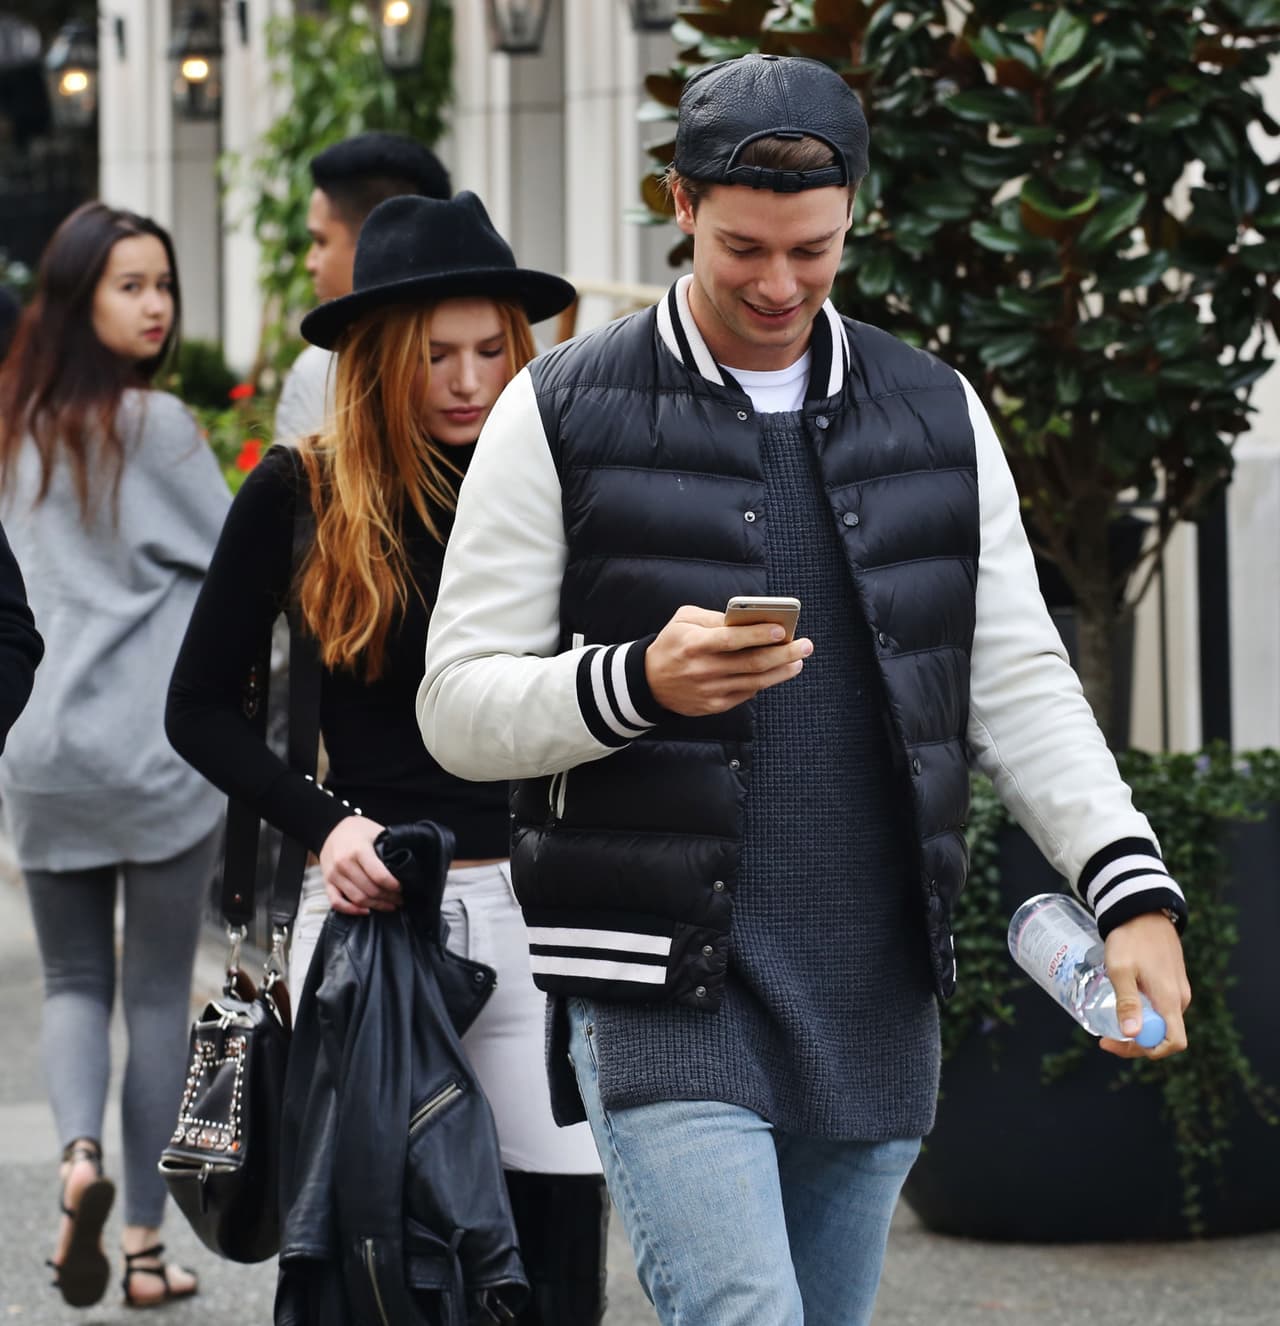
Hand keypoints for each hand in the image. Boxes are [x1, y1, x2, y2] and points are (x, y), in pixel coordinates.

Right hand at [319, 816, 400, 915]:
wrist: (330, 827)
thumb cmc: (358, 830)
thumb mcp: (376, 831)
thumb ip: (388, 848)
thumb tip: (405, 866)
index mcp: (358, 850)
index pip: (379, 876)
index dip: (394, 886)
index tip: (403, 888)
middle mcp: (343, 864)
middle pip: (370, 890)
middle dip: (389, 898)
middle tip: (400, 899)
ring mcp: (333, 874)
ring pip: (357, 899)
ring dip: (376, 905)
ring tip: (390, 905)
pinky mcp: (327, 882)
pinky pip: (336, 903)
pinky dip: (351, 910)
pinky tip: (366, 911)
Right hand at [644, 605, 813, 716]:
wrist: (648, 683)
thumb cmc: (671, 644)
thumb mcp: (683, 620)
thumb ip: (713, 618)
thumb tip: (747, 620)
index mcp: (694, 645)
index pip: (731, 639)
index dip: (757, 635)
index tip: (782, 630)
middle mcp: (703, 670)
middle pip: (751, 663)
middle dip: (783, 654)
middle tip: (805, 645)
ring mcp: (710, 691)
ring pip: (755, 682)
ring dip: (781, 671)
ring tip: (798, 660)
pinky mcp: (714, 706)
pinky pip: (746, 694)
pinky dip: (763, 683)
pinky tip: (776, 672)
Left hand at [1099, 911, 1190, 1060]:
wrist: (1143, 910)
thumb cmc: (1130, 938)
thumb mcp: (1121, 969)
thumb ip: (1127, 1001)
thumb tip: (1132, 1035)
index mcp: (1170, 999)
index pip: (1174, 1042)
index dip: (1149, 1051)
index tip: (1118, 1044)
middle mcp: (1179, 999)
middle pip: (1163, 1035)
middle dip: (1136, 1042)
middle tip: (1105, 1037)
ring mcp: (1178, 991)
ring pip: (1161, 1022)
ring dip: (1138, 1027)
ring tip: (1110, 1019)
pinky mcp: (1172, 983)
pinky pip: (1161, 1008)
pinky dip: (1143, 1013)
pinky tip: (1123, 1003)